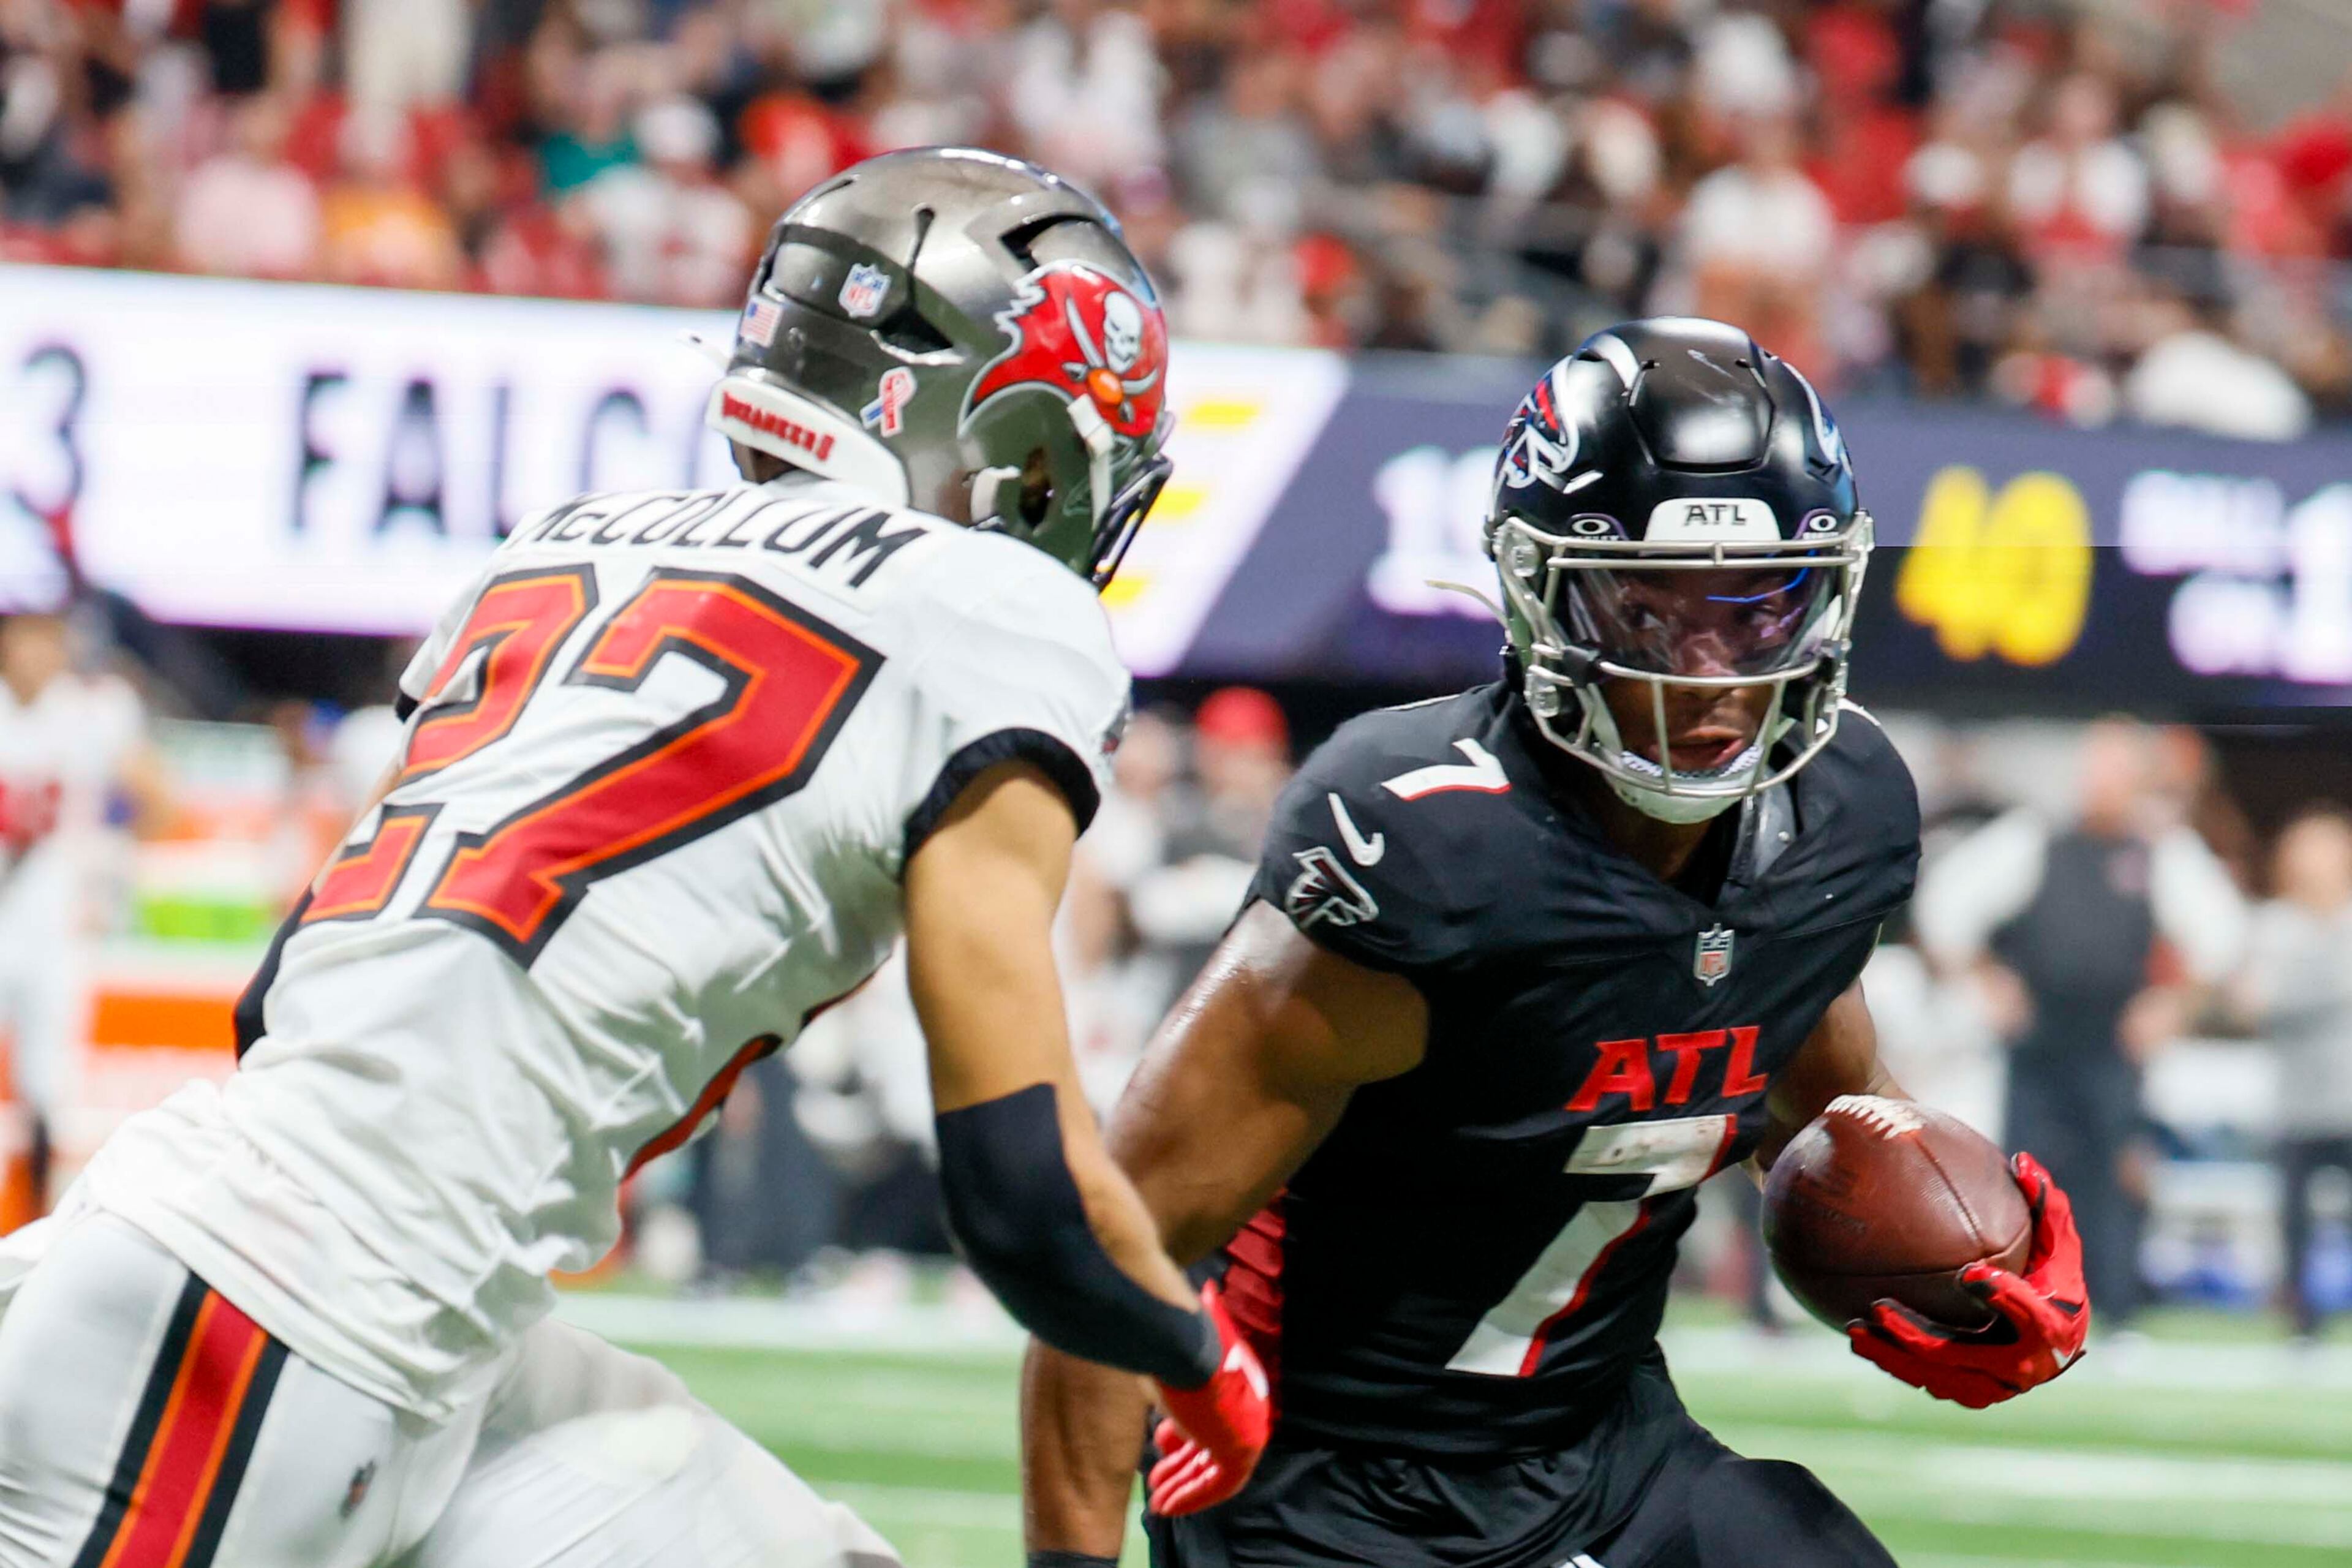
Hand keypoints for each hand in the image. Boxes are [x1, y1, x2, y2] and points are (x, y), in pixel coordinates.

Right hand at [1146, 1281, 1270, 1516]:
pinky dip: (1192, 1499)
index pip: (1215, 1419)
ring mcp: (1246, 1431)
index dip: (1187, 1437)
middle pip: (1213, 1449)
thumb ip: (1194, 1329)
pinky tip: (1166, 1507)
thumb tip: (1207, 1292)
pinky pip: (1217, 1486)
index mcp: (1237, 1383)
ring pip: (1213, 1472)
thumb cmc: (1176, 1340)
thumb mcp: (1184, 1340)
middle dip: (1182, 1468)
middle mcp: (1247, 1408)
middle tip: (1156, 1482)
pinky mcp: (1239, 1451)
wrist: (1182, 1344)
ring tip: (1157, 1502)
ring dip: (1183, 1487)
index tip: (1159, 1443)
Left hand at [1847, 1152, 2088, 1407]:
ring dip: (1894, 1357)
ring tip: (1855, 1330)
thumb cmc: (2055, 1280)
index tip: (1972, 1274)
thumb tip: (2023, 1161)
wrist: (2057, 1337)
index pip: (2033, 1319)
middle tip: (1880, 1310)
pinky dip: (1893, 1362)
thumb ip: (2046, 1205)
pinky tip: (1858, 1336)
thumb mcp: (2059, 1243)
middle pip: (1964, 1360)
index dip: (2006, 1299)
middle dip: (1919, 1339)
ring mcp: (1993, 1387)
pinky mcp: (1969, 1391)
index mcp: (2053, 1331)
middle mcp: (2024, 1370)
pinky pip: (1926, 1380)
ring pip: (1937, 1379)